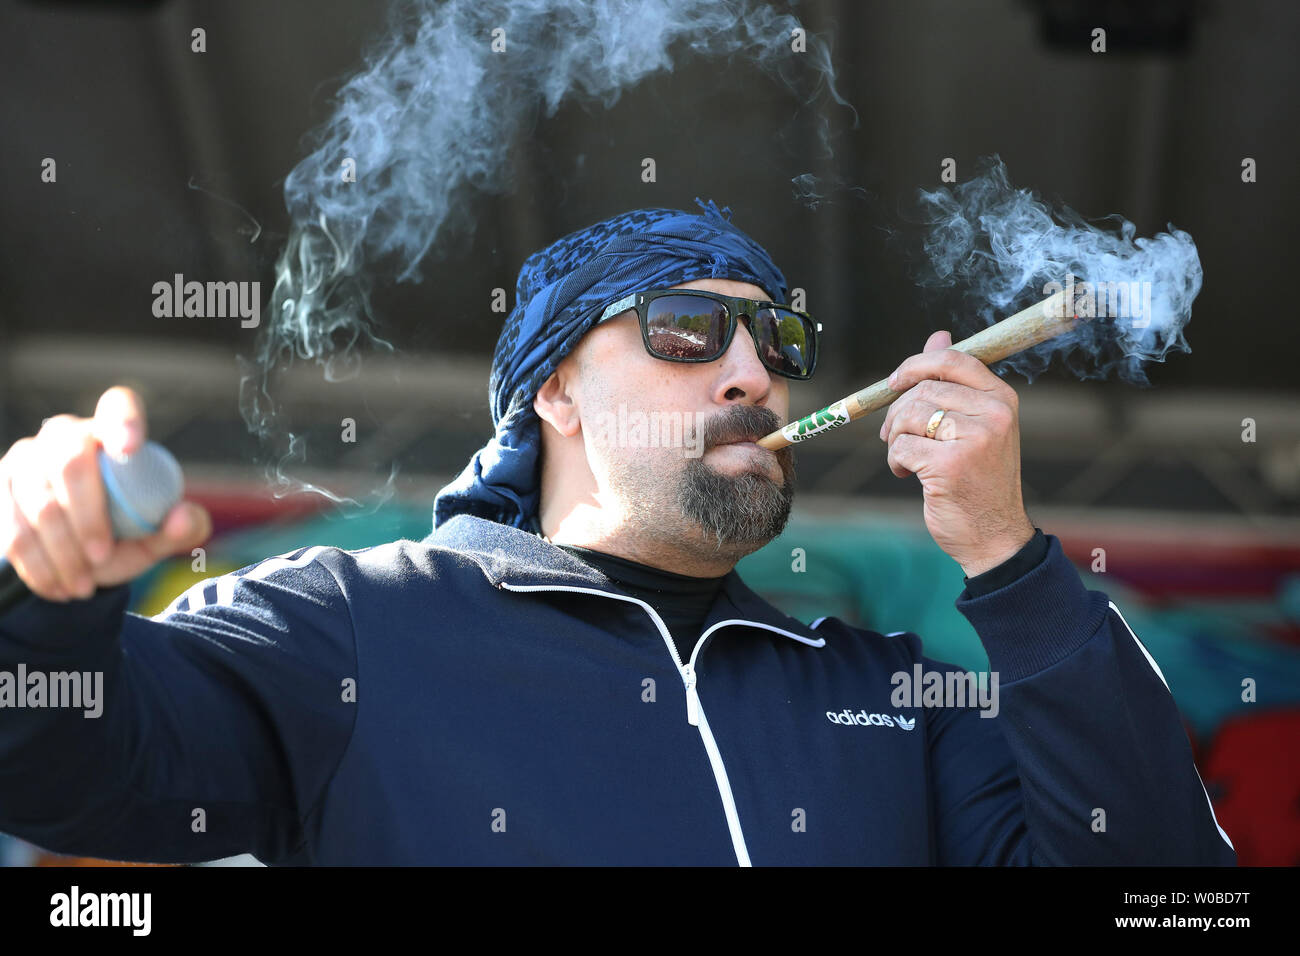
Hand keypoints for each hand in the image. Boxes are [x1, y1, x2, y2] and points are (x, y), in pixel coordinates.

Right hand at [0, 386, 211, 601]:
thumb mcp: (158, 532)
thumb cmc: (126, 530)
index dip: (123, 420)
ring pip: (39, 504)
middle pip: (71, 463)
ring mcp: (26, 458)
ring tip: (83, 586)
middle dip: (87, 518)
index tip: (131, 448)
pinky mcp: (0, 488)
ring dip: (61, 553)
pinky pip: (13, 529)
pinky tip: (57, 588)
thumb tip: (184, 517)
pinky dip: (36, 565)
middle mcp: (64, 434)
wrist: (75, 552)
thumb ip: (183, 526)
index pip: (119, 406)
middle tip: (102, 558)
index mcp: (112, 430)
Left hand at [878, 331, 1033, 576]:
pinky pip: (901, 446)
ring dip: (895, 439)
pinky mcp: (950, 464)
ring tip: (906, 459)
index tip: (894, 383)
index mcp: (1002, 399)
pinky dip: (895, 461)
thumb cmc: (979, 480)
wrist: (994, 535)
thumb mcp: (975, 426)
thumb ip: (954, 382)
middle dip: (896, 413)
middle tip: (892, 436)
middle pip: (923, 389)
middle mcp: (993, 414)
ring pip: (908, 416)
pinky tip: (908, 475)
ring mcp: (974, 439)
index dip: (915, 364)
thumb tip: (939, 334)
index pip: (952, 360)